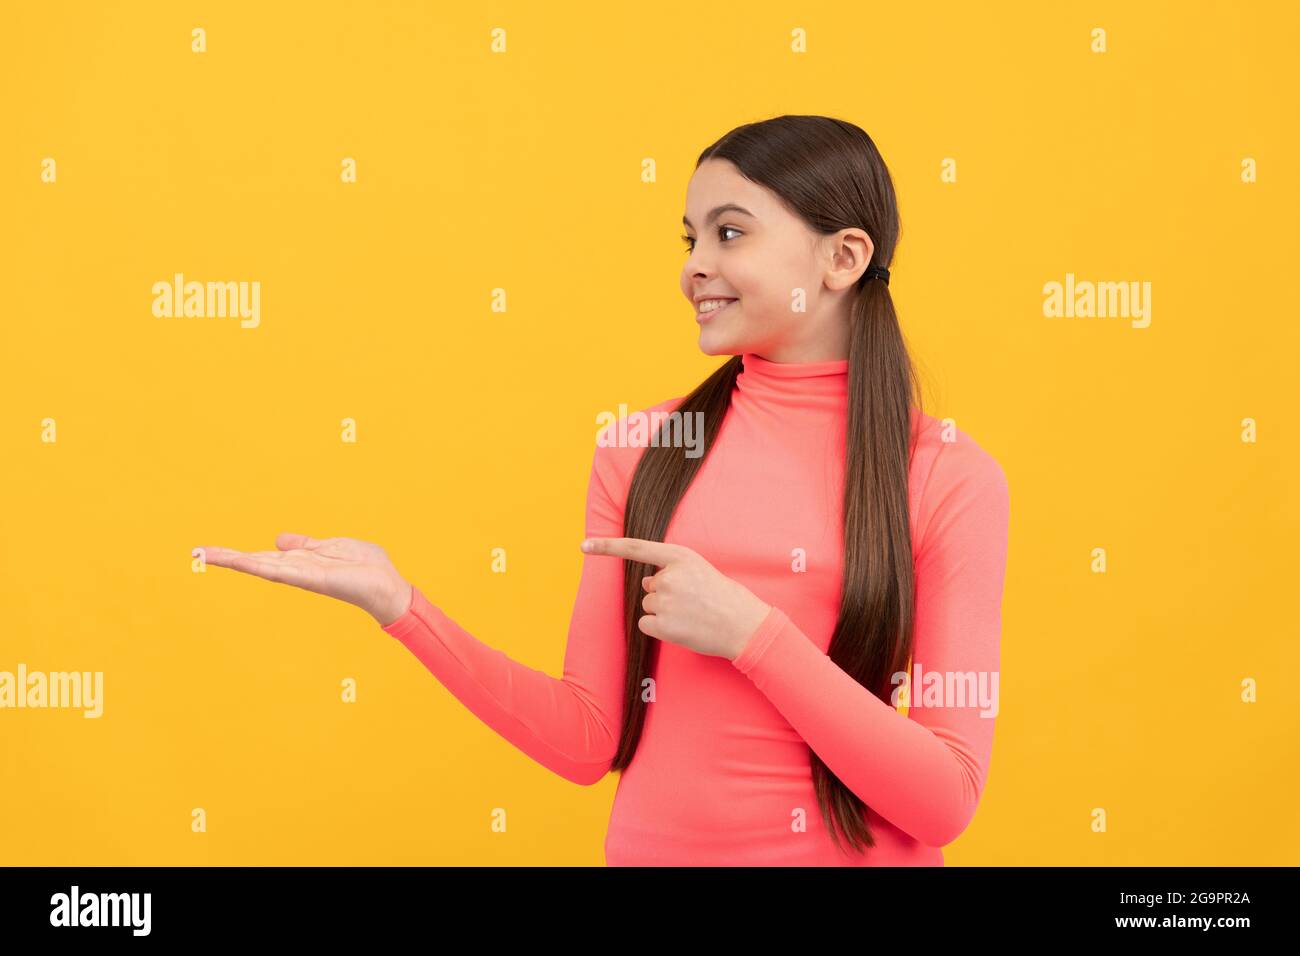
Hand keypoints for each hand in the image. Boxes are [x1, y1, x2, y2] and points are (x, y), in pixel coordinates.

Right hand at [196, 534, 412, 625]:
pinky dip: (261, 565)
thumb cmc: (364, 566)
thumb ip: (305, 544)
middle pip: (255, 562)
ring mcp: (302, 576)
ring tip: (207, 554)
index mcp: (299, 561)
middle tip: (195, 552)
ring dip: (234, 560)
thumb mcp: (330, 546)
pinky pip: (283, 571)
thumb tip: (278, 539)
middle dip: (226, 558)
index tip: (208, 550)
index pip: (261, 556)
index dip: (236, 554)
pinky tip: (241, 561)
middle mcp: (296, 570)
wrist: (386, 584)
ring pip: (261, 566)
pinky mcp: (313, 578)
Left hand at [579, 537, 770, 659]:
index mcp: (680, 556)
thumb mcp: (701, 570)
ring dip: (664, 612)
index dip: (607, 547)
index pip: (637, 548)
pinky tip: (683, 628)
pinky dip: (661, 628)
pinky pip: (647, 624)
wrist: (744, 625)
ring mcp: (665, 601)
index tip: (584, 546)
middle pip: (648, 585)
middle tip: (692, 601)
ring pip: (649, 606)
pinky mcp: (662, 624)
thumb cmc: (725, 597)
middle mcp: (669, 576)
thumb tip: (648, 582)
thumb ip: (674, 570)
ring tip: (691, 615)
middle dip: (664, 594)